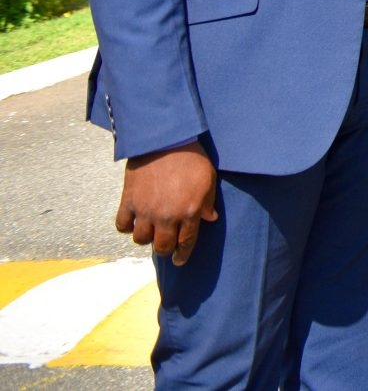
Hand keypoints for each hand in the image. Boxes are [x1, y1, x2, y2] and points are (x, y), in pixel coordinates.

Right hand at [114, 142, 217, 265]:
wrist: (164, 140)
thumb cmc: (191, 157)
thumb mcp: (208, 178)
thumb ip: (208, 201)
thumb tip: (210, 219)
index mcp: (189, 212)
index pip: (186, 242)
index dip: (182, 254)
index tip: (179, 260)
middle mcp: (167, 216)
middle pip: (161, 246)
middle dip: (165, 249)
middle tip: (165, 245)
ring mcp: (146, 210)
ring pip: (141, 240)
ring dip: (146, 237)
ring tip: (150, 230)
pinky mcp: (129, 201)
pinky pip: (123, 225)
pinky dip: (127, 226)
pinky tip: (133, 221)